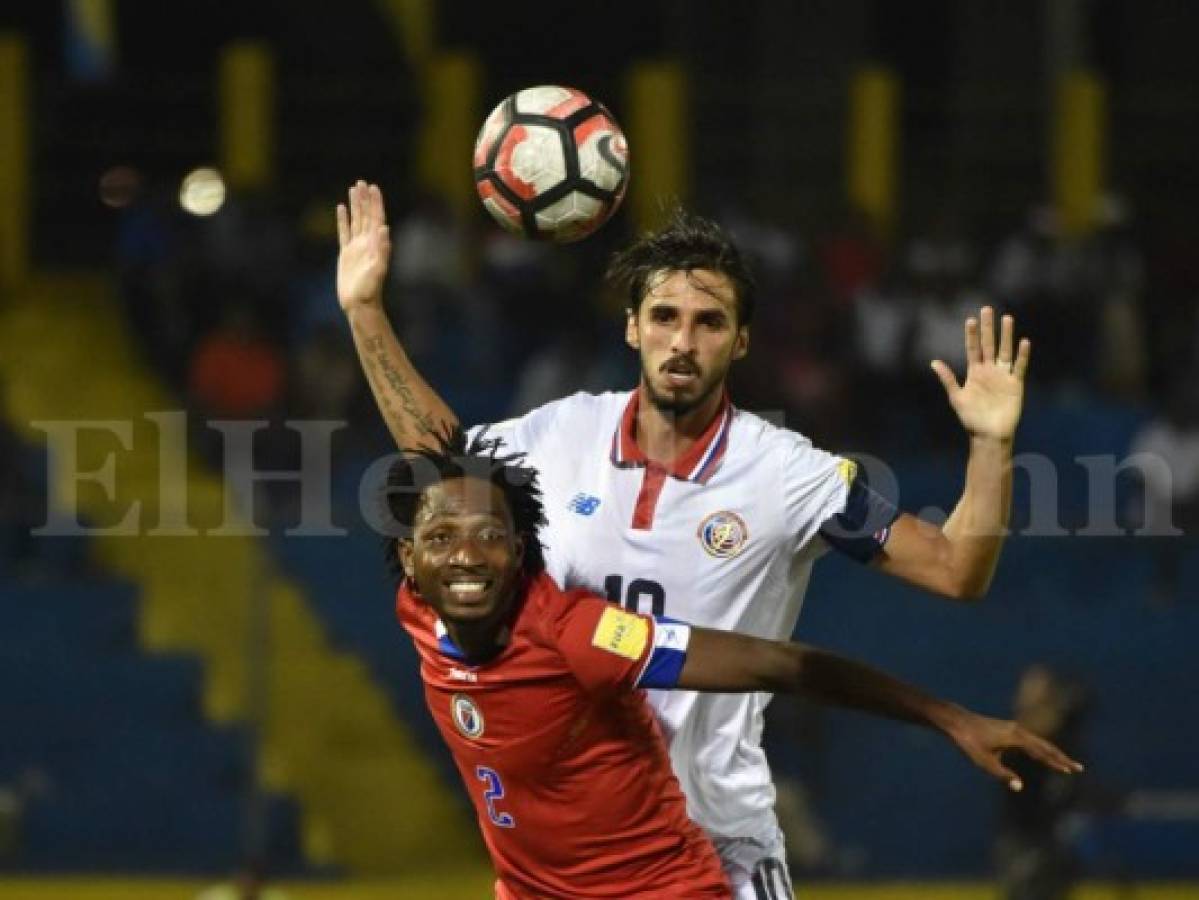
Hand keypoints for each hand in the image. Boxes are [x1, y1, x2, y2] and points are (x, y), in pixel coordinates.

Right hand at [336, 181, 391, 312]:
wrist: (359, 304)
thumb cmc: (370, 290)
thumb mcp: (378, 269)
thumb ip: (382, 250)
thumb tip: (384, 228)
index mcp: (375, 244)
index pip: (376, 218)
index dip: (375, 202)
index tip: (373, 187)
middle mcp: (367, 243)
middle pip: (366, 215)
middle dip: (364, 199)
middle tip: (362, 182)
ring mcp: (356, 248)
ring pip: (355, 220)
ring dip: (355, 205)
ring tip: (353, 189)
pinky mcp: (346, 254)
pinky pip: (343, 232)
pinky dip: (343, 220)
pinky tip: (341, 209)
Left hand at [931, 306, 1030, 441]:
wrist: (989, 436)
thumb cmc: (971, 419)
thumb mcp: (956, 397)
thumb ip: (947, 379)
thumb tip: (933, 362)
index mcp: (974, 373)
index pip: (972, 349)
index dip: (971, 335)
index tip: (970, 320)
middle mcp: (989, 371)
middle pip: (989, 345)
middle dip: (988, 328)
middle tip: (987, 309)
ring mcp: (1003, 377)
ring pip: (1005, 351)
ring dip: (1006, 336)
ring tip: (1007, 318)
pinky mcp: (1015, 385)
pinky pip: (1019, 367)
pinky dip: (1022, 356)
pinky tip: (1024, 342)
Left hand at [944, 709, 1082, 791]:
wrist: (957, 722)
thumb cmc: (969, 742)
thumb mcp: (984, 762)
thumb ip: (1002, 774)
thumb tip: (1019, 786)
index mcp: (1015, 737)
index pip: (1041, 752)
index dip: (1055, 763)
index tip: (1070, 771)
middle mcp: (1018, 730)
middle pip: (1045, 745)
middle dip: (1061, 758)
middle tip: (1078, 768)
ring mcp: (1014, 728)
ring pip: (1039, 742)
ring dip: (1053, 753)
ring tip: (1065, 764)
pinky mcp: (1009, 729)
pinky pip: (1030, 740)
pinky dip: (1041, 748)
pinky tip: (1042, 756)